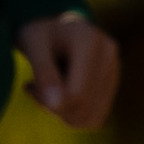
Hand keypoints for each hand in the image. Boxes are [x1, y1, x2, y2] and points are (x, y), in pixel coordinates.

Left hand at [19, 13, 119, 128]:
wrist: (52, 25)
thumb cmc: (38, 33)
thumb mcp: (32, 45)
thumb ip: (44, 72)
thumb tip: (56, 106)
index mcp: (90, 41)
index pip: (76, 95)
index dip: (48, 102)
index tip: (28, 86)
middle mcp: (110, 54)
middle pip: (84, 108)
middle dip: (54, 108)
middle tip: (35, 89)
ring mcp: (115, 70)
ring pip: (90, 117)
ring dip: (62, 114)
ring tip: (47, 91)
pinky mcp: (112, 83)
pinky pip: (95, 118)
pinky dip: (74, 115)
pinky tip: (60, 96)